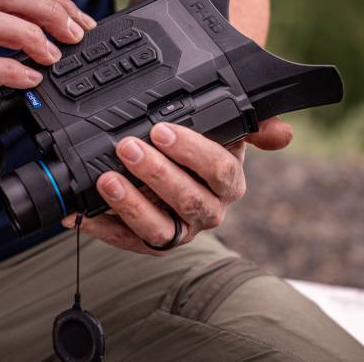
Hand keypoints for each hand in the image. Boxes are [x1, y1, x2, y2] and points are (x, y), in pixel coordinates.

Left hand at [63, 117, 292, 253]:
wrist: (171, 157)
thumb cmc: (198, 138)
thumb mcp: (224, 122)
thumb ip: (252, 121)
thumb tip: (282, 133)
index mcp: (229, 181)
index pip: (220, 170)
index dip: (192, 152)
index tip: (161, 129)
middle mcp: (208, 210)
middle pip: (189, 201)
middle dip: (157, 174)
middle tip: (127, 147)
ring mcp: (178, 230)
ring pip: (160, 229)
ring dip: (132, 205)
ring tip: (106, 179)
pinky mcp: (148, 241)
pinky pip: (128, 241)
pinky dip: (104, 226)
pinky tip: (82, 211)